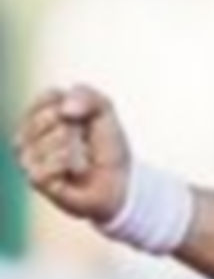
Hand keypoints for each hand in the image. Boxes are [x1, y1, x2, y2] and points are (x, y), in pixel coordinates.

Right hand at [14, 84, 130, 222]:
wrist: (118, 182)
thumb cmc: (107, 146)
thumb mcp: (104, 112)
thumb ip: (88, 97)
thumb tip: (64, 109)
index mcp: (44, 113)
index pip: (49, 97)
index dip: (74, 104)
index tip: (87, 117)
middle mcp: (30, 134)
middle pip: (42, 117)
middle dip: (71, 125)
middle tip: (83, 137)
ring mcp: (30, 158)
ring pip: (37, 144)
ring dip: (66, 145)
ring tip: (79, 153)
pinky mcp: (35, 180)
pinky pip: (38, 169)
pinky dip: (59, 165)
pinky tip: (71, 168)